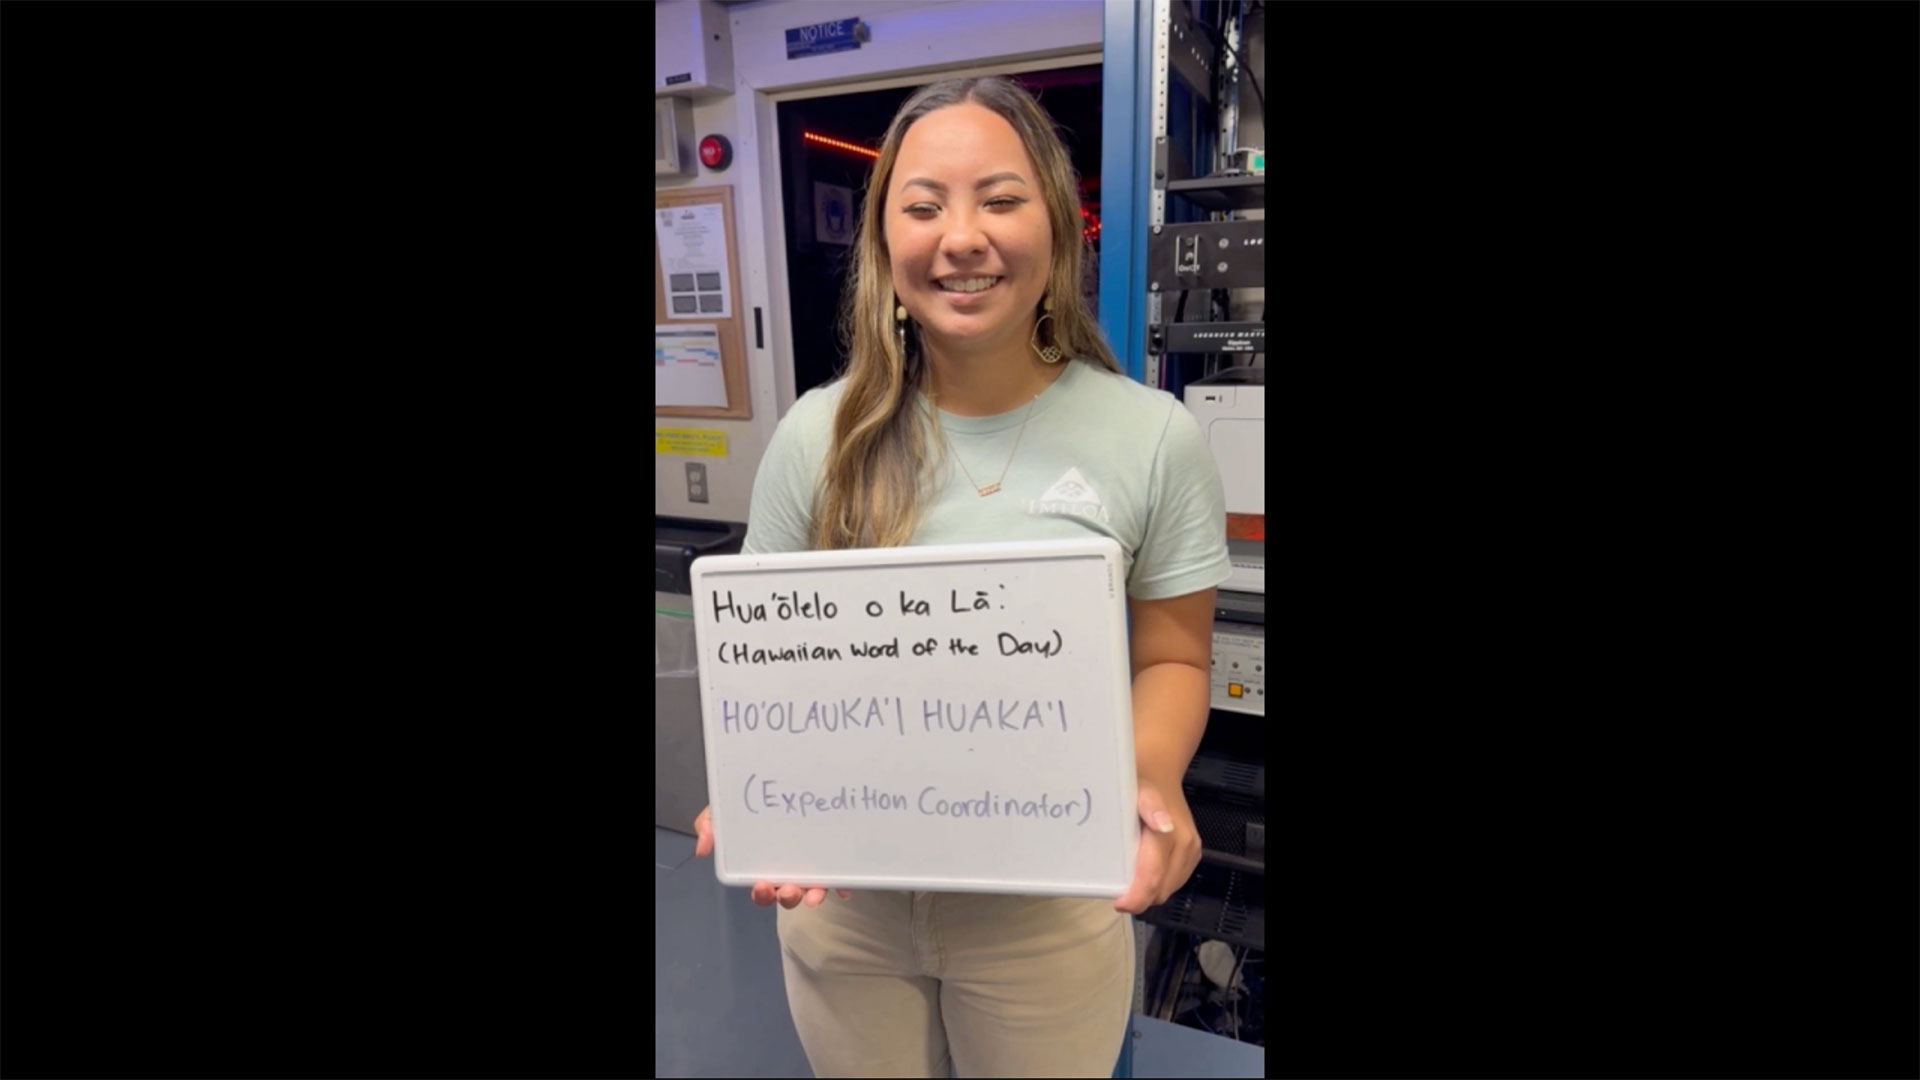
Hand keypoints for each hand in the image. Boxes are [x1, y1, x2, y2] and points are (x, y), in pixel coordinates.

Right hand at [691, 805, 850, 908]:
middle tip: (788, 890)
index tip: (762, 886)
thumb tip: (703, 849)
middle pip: (788, 893)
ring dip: (814, 895)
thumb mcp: (725, 812)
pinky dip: (843, 885)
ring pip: (813, 888)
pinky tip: (845, 887)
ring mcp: (812, 865)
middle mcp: (789, 870)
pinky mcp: (832, 858)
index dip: (763, 893)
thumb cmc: (751, 806)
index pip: (763, 888)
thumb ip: (710, 824)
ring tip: (814, 894)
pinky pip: (839, 876)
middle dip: (788, 897)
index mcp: (764, 865)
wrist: (786, 781)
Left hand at [1113, 780, 1200, 913]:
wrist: (1158, 775)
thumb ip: (1148, 805)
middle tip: (1117, 890)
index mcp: (1170, 834)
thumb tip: (1162, 824)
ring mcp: (1191, 852)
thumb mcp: (1135, 789)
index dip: (1136, 897)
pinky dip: (1158, 884)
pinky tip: (1143, 874)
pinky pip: (1174, 882)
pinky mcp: (1192, 855)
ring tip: (1128, 882)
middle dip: (1139, 896)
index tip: (1118, 902)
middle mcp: (1186, 845)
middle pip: (1161, 890)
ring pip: (1168, 890)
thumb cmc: (1140, 784)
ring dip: (1149, 892)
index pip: (1154, 877)